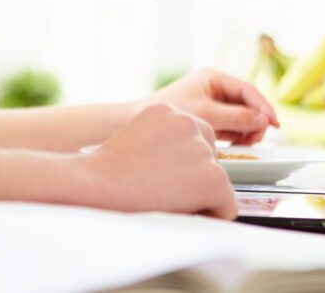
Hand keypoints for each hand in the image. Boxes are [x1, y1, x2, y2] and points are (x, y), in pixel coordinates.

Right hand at [80, 104, 236, 218]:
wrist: (96, 184)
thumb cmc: (107, 170)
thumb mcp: (136, 138)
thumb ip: (162, 141)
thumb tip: (182, 163)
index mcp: (168, 110)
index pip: (194, 139)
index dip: (181, 164)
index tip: (161, 174)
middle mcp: (189, 121)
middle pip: (210, 158)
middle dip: (195, 177)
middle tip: (162, 188)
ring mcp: (202, 148)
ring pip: (218, 182)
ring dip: (199, 195)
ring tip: (165, 198)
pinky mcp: (213, 176)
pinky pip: (227, 206)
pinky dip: (211, 215)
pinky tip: (182, 210)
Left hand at [145, 69, 278, 144]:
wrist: (140, 123)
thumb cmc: (170, 113)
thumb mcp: (207, 114)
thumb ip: (236, 117)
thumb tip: (263, 121)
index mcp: (212, 78)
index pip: (247, 90)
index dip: (263, 106)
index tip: (274, 123)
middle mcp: (213, 88)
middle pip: (246, 104)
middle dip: (256, 120)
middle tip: (259, 138)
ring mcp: (211, 104)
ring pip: (240, 117)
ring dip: (248, 129)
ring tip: (249, 142)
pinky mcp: (208, 119)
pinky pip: (230, 126)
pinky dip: (237, 135)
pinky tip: (239, 144)